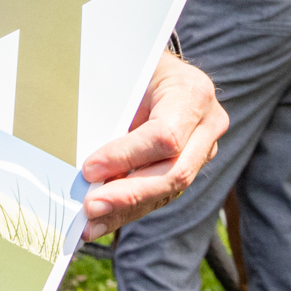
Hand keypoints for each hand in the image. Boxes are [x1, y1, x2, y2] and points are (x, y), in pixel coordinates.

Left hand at [80, 50, 226, 231]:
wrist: (160, 68)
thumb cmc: (137, 66)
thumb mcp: (126, 75)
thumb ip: (111, 110)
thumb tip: (82, 159)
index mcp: (193, 93)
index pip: (165, 137)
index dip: (126, 156)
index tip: (90, 169)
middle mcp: (207, 125)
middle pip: (175, 173)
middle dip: (128, 193)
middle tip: (90, 206)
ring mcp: (203, 150)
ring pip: (168, 191)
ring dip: (125, 210)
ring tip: (89, 223)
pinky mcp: (189, 168)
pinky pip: (161, 195)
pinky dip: (128, 210)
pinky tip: (102, 221)